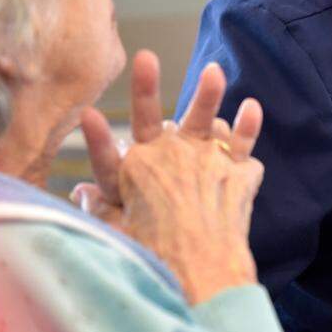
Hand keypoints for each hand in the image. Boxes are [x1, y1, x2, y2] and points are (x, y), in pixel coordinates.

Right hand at [73, 51, 264, 303]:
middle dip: (145, 87)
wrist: (205, 273)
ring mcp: (207, 161)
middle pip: (156, 117)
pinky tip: (252, 107)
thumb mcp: (120, 235)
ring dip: (208, 95)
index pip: (110, 147)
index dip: (97, 132)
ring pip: (205, 120)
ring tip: (213, 71)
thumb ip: (100, 209)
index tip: (88, 110)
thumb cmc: (157, 257)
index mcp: (137, 170)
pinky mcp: (238, 174)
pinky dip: (248, 126)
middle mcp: (170, 156)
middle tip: (145, 57)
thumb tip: (79, 193)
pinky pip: (243, 145)